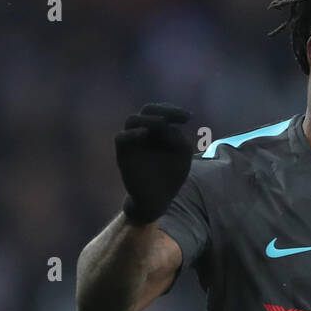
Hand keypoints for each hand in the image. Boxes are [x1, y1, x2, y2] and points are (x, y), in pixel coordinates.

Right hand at [115, 103, 192, 224]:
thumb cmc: (171, 176)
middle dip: (163, 110)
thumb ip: (178, 138)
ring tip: (162, 123)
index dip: (174, 111)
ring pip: (133, 120)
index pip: (162, 111)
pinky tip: (145, 134)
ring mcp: (132, 142)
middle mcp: (143, 132)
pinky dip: (133, 134)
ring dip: (148, 119)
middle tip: (177, 117)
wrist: (157, 200)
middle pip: (147, 110)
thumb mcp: (182, 155)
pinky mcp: (122, 154)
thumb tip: (165, 124)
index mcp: (158, 130)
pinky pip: (122, 137)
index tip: (188, 117)